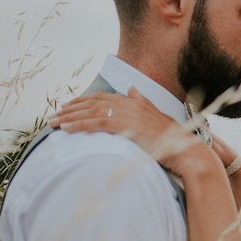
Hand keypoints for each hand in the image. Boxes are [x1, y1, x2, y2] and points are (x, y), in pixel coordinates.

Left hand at [50, 88, 214, 177]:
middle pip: (93, 103)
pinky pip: (97, 124)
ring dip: (70, 117)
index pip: (103, 98)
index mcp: (136, 102)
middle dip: (71, 108)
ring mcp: (129, 115)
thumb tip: (132, 89)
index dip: (83, 101)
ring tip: (53, 123)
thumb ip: (143, 103)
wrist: (187, 152)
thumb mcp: (158, 117)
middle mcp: (131, 104)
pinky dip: (79, 125)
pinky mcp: (128, 127)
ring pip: (92, 112)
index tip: (68, 107)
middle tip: (53, 115)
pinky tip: (66, 129)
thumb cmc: (174, 140)